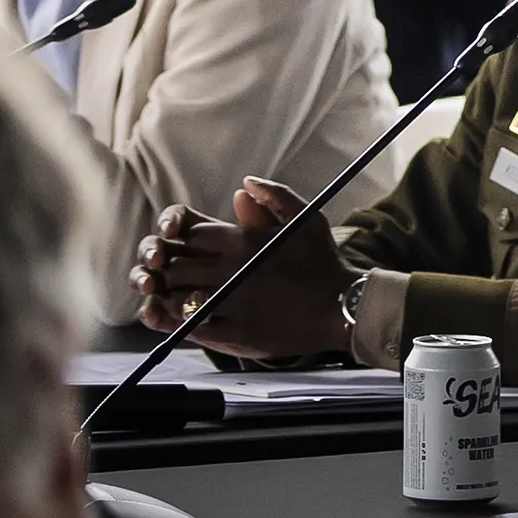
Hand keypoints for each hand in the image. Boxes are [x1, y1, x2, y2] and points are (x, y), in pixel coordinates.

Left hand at [133, 179, 352, 356]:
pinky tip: (195, 319)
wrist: (344, 306)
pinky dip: (186, 323)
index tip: (190, 248)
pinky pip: (195, 328)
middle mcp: (233, 271)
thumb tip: (244, 184)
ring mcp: (233, 304)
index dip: (183, 240)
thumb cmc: (325, 262)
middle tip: (180, 274)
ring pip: (179, 299)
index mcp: (244, 242)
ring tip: (183, 296)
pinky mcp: (237, 334)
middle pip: (178, 267)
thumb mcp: (307, 219)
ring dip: (173, 297)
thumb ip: (275, 197)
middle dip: (173, 270)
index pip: (191, 235)